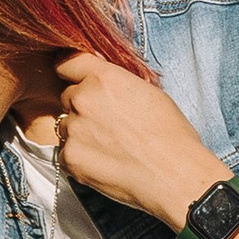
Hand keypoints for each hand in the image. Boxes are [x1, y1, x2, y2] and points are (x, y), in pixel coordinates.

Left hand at [53, 52, 230, 229]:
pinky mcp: (70, 158)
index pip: (67, 63)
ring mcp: (73, 129)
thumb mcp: (148, 92)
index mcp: (104, 78)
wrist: (173, 175)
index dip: (72, 73)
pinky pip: (65, 153)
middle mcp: (83, 99)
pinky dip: (79, 157)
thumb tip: (103, 82)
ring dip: (80, 133)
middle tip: (106, 124)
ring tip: (109, 147)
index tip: (76, 80)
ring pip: (65, 126)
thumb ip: (117, 83)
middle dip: (81, 107)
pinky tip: (104, 163)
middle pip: (67, 96)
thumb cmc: (171, 135)